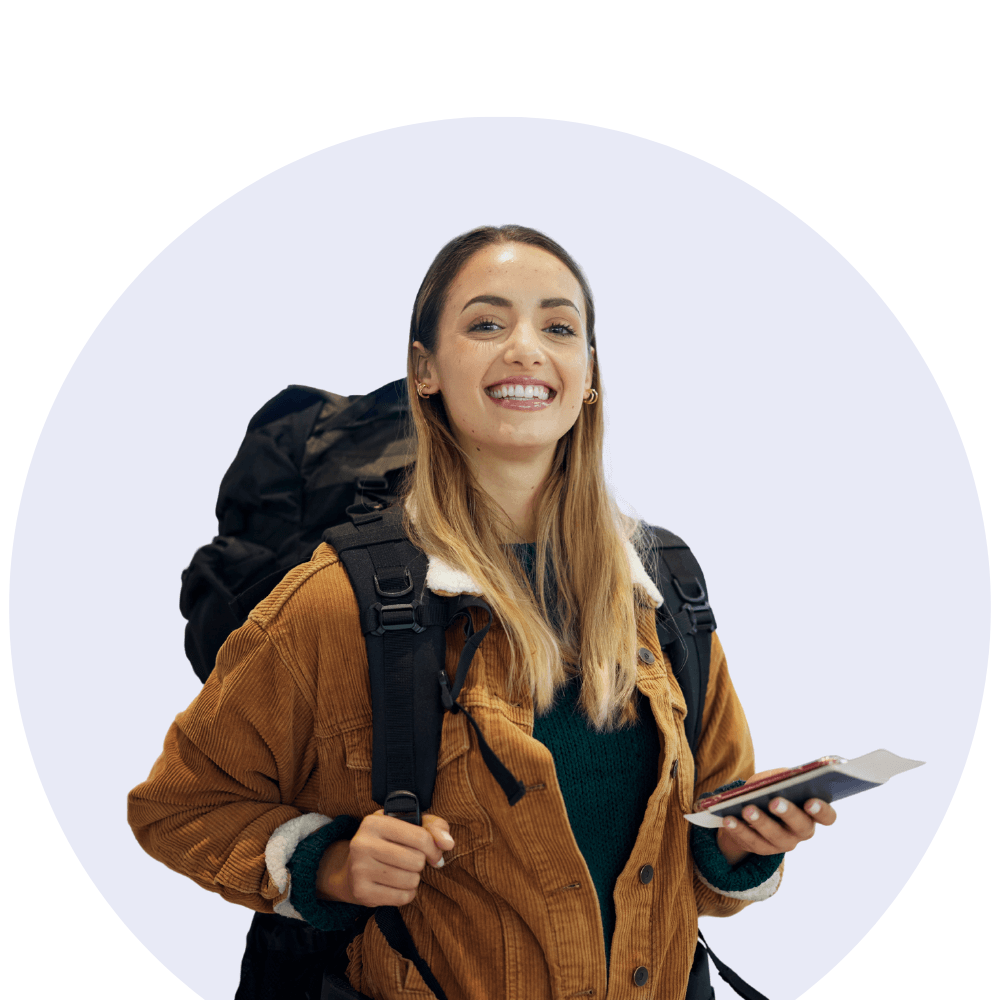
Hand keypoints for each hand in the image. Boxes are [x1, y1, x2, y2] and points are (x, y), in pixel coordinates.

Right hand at [316, 810, 453, 906]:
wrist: (352, 869)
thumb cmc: (388, 842)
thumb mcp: (408, 825)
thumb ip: (434, 827)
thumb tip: (448, 843)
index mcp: (375, 822)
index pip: (420, 837)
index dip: (434, 848)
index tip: (434, 853)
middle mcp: (363, 844)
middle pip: (416, 861)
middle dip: (420, 863)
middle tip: (409, 861)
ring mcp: (360, 869)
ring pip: (411, 881)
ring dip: (413, 879)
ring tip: (401, 872)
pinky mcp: (362, 893)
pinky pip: (402, 897)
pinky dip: (406, 893)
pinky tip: (395, 885)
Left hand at [715, 768, 836, 866]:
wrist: (746, 813)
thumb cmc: (767, 791)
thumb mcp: (773, 780)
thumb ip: (780, 777)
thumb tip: (785, 775)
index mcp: (811, 813)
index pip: (827, 816)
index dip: (822, 811)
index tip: (811, 801)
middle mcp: (801, 831)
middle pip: (801, 826)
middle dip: (788, 813)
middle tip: (775, 802)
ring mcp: (782, 843)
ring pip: (774, 836)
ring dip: (760, 822)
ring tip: (747, 809)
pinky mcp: (761, 850)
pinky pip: (751, 841)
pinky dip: (739, 829)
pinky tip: (728, 818)